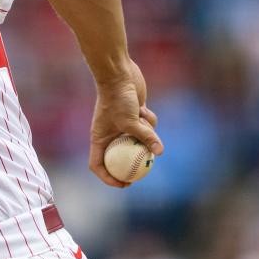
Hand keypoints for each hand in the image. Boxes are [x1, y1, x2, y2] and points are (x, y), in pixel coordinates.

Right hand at [88, 59, 162, 187]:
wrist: (118, 74)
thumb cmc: (117, 98)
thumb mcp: (131, 121)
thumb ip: (145, 137)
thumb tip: (160, 152)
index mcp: (100, 138)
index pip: (98, 164)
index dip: (108, 178)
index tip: (124, 184)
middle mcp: (109, 134)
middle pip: (120, 156)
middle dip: (133, 164)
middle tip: (145, 171)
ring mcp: (123, 125)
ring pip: (138, 140)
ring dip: (145, 134)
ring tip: (142, 120)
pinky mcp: (135, 116)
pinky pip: (146, 126)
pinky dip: (149, 120)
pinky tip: (144, 107)